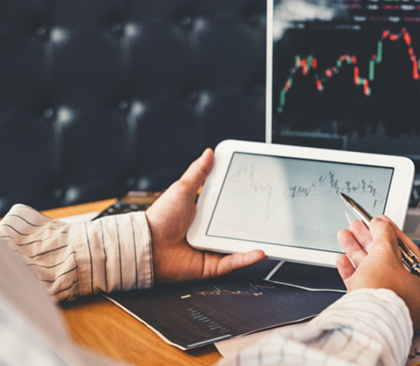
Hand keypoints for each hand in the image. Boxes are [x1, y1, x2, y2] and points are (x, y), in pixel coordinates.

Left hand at [145, 148, 264, 283]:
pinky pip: (232, 262)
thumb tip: (209, 152)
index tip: (259, 192)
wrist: (146, 247)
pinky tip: (259, 252)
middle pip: (237, 226)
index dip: (243, 201)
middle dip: (255, 222)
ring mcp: (212, 249)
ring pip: (238, 245)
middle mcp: (209, 232)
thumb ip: (198, 173)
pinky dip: (246, 258)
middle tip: (271, 214)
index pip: (229, 206)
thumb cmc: (160, 219)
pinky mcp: (211, 266)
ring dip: (255, 241)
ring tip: (273, 235)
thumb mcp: (182, 189)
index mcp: (204, 214)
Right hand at [336, 216, 419, 329]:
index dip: (394, 234)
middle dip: (370, 241)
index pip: (410, 253)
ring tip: (346, 235)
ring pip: (372, 271)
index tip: (383, 224)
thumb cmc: (384, 295)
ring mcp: (389, 305)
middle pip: (388, 261)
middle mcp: (410, 299)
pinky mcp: (371, 309)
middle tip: (361, 227)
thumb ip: (384, 235)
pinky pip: (362, 285)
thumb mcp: (386, 254)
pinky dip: (351, 271)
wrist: (363, 321)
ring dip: (357, 251)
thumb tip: (381, 224)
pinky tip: (342, 259)